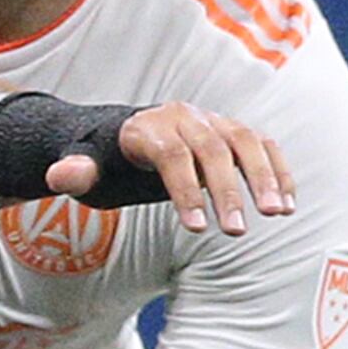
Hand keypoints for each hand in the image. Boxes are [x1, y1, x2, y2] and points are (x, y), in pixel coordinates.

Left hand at [50, 101, 291, 236]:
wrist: (119, 137)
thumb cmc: (102, 162)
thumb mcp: (83, 170)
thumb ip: (74, 173)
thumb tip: (60, 176)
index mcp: (145, 127)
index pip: (171, 155)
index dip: (185, 190)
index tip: (197, 228)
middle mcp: (183, 117)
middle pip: (212, 149)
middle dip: (226, 190)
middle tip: (235, 231)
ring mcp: (212, 121)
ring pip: (245, 142)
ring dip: (264, 176)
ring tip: (276, 213)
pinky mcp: (232, 132)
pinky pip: (262, 145)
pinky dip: (278, 171)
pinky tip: (287, 203)